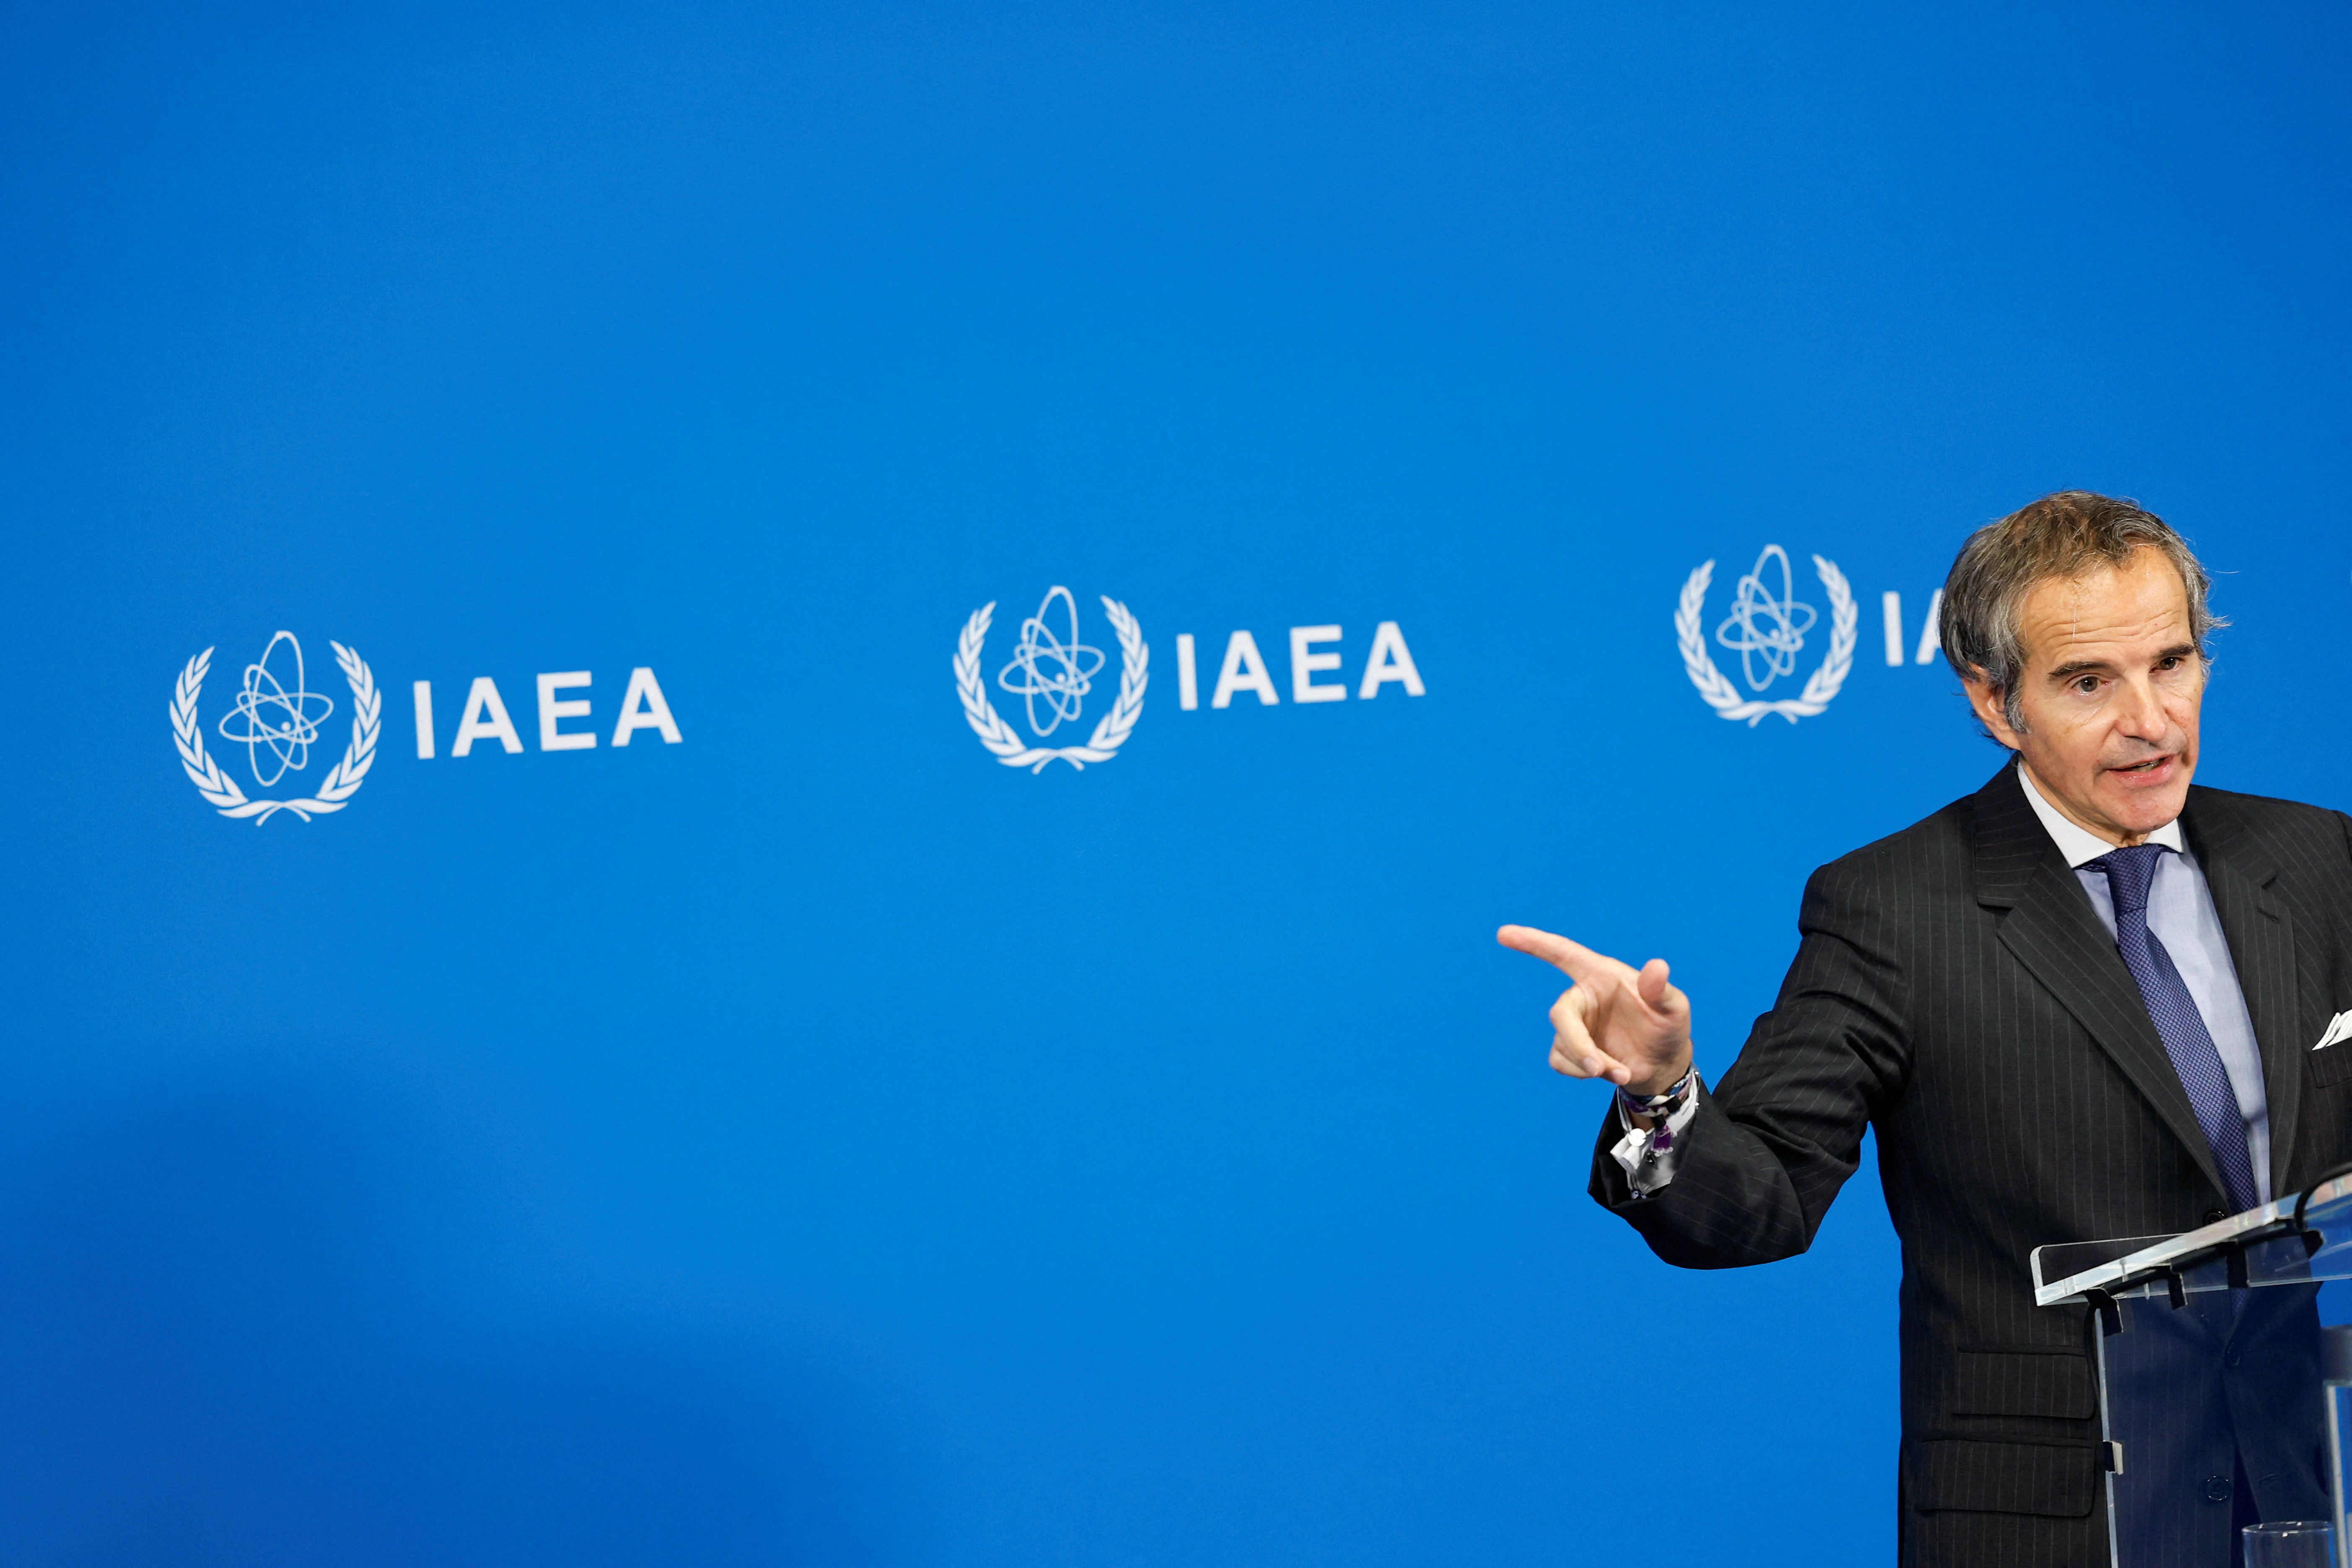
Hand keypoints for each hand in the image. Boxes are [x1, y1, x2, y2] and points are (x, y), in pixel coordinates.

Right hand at [1496, 925, 1693, 1094]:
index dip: (1533, 942)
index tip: (1503, 933)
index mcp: (1601, 975)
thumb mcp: (1674, 1008)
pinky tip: (1608, 1072)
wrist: (1662, 1065)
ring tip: (1622, 1071)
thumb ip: (1662, 990)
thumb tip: (1657, 967)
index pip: (1562, 953)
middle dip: (1577, 1043)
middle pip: (1559, 1014)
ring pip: (1562, 1042)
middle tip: (1598, 1068)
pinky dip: (1582, 1071)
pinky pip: (1560, 1060)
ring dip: (1590, 1062)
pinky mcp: (1570, 1049)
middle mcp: (1582, 996)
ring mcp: (1574, 1024)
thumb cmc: (1668, 1028)